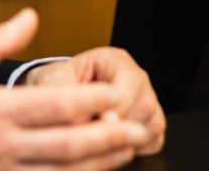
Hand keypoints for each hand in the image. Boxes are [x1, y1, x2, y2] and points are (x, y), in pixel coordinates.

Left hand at [24, 48, 164, 154]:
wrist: (57, 96)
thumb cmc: (57, 84)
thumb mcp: (53, 83)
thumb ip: (67, 98)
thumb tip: (82, 121)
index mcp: (115, 60)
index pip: (129, 82)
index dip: (118, 106)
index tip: (101, 121)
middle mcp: (136, 78)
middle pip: (146, 105)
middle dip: (122, 125)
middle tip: (98, 135)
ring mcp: (145, 99)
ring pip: (153, 123)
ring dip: (129, 138)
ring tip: (102, 140)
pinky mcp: (148, 121)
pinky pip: (155, 139)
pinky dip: (138, 147)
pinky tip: (115, 146)